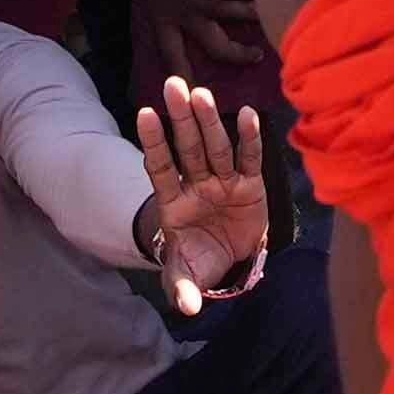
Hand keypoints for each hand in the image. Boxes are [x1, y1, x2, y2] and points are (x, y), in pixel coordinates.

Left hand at [132, 74, 275, 290]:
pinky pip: (249, 159)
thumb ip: (183, 287)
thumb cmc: (199, 261)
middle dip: (181, 119)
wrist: (229, 260)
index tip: (143, 114)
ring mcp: (223, 182)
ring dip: (209, 122)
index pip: (161, 167)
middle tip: (174, 85)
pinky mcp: (250, 185)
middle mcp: (197, 186)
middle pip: (187, 149)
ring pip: (215, 148)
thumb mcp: (188, 276)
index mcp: (174, 203)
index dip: (153, 142)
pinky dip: (249, 138)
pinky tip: (246, 113)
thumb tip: (185, 308)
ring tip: (202, 93)